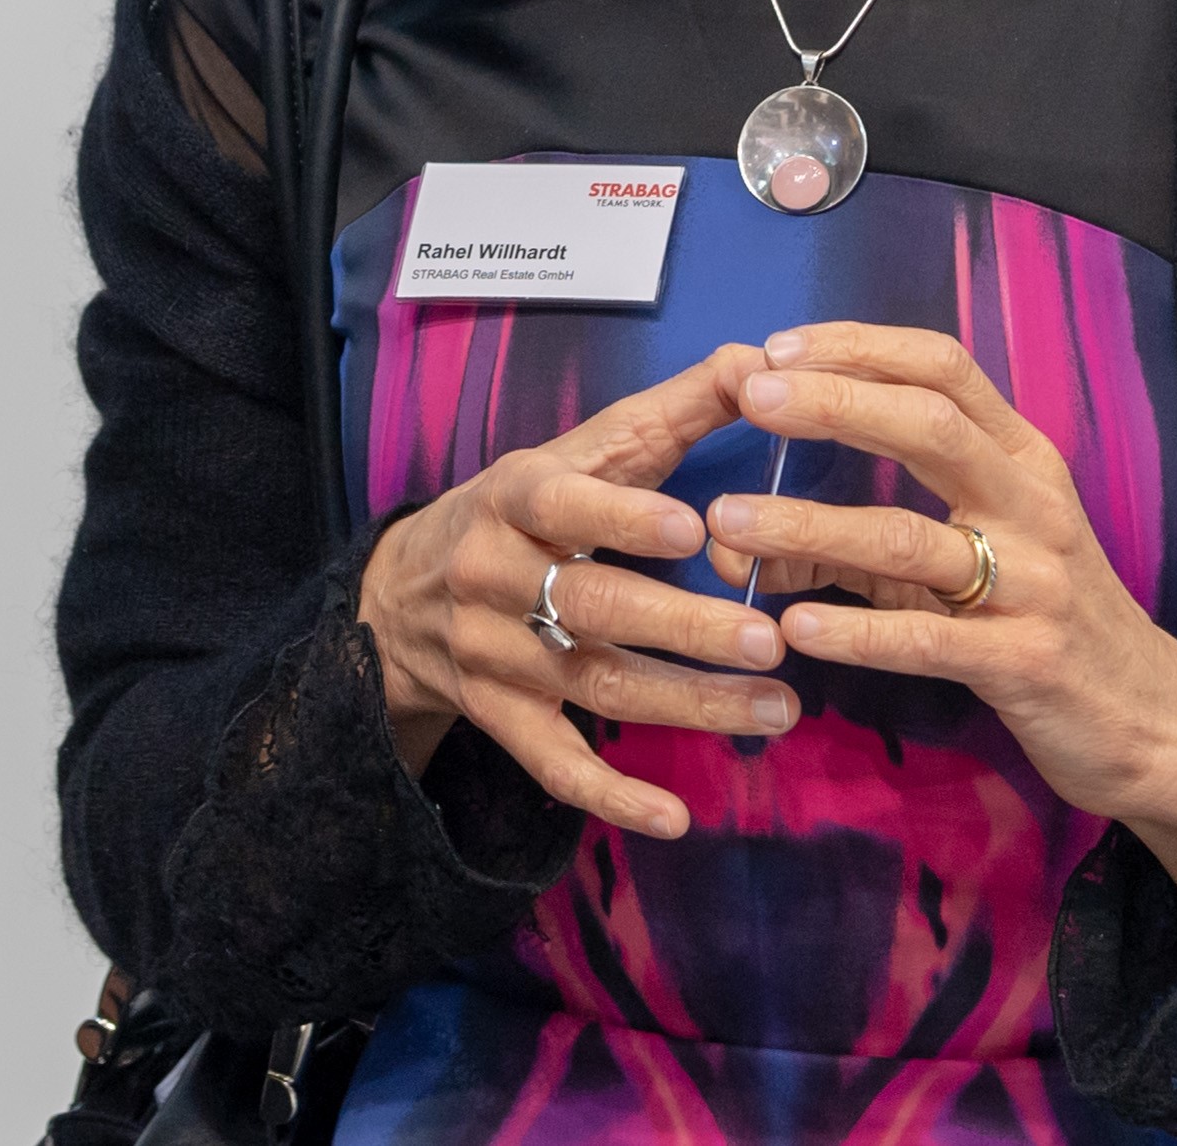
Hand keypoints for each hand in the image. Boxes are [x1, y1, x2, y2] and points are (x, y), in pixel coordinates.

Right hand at [357, 344, 794, 841]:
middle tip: (768, 639)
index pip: (564, 502)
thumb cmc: (522, 509)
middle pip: (591, 603)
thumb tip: (762, 360)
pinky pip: (555, 764)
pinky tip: (677, 817)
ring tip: (778, 708)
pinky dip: (613, 795)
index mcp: (515, 496)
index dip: (623, 515)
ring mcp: (496, 656)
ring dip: (689, 703)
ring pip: (595, 684)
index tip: (694, 529)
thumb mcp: (576, 451)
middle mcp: (496, 576)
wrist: (399, 593)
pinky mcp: (499, 719)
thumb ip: (670, 412)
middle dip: (682, 624)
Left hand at [706, 324, 1176, 909]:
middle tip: (751, 395)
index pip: (942, 369)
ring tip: (730, 522)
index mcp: (1023, 459)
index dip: (860, 349)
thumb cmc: (1044, 619)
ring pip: (909, 536)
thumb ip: (869, 539)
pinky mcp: (1026, 661)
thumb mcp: (972, 560)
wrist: (1152, 721)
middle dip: (834, 403)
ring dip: (810, 524)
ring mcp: (1034, 582)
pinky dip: (855, 631)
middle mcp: (1032, 504)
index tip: (778, 346)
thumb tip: (748, 531)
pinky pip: (927, 638)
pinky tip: (794, 628)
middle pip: (928, 426)